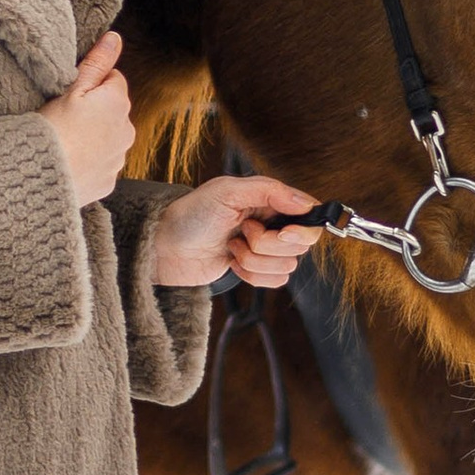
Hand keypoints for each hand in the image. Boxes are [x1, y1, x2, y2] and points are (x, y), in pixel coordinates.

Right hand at [40, 31, 135, 206]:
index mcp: (118, 103)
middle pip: (113, 111)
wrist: (40, 177)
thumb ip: (97, 63)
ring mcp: (118, 159)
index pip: (114, 80)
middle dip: (96, 112)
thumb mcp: (71, 88)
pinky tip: (69, 162)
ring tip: (65, 142)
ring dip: (94, 138)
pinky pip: (101, 166)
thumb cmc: (52, 130)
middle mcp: (126, 131)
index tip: (72, 93)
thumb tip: (115, 39)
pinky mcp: (108, 182)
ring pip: (108, 139)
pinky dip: (89, 163)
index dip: (92, 83)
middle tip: (65, 118)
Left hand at [150, 171, 322, 292]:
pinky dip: (252, 275)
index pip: (309, 217)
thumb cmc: (191, 213)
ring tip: (231, 244)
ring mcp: (263, 249)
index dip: (302, 229)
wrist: (164, 246)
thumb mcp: (227, 191)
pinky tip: (232, 262)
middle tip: (242, 230)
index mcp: (270, 200)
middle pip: (300, 245)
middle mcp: (271, 224)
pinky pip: (274, 283)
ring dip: (254, 259)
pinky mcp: (253, 270)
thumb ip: (269, 191)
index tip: (281, 231)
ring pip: (287, 267)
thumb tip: (306, 203)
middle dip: (267, 244)